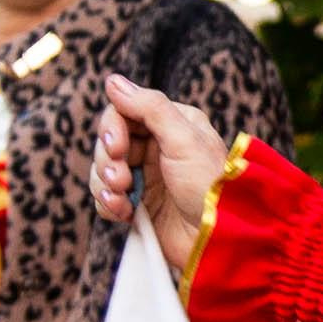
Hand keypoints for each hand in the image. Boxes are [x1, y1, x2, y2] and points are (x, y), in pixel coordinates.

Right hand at [93, 74, 228, 273]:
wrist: (218, 240)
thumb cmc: (209, 187)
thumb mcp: (184, 140)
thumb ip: (149, 107)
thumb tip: (113, 81)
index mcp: (173, 123)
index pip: (124, 112)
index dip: (112, 128)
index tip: (116, 148)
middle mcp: (158, 147)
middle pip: (109, 141)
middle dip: (107, 160)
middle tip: (121, 180)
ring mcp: (146, 177)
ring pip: (103, 169)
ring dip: (105, 184)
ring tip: (122, 200)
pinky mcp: (138, 205)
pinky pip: (106, 198)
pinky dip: (108, 204)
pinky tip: (123, 214)